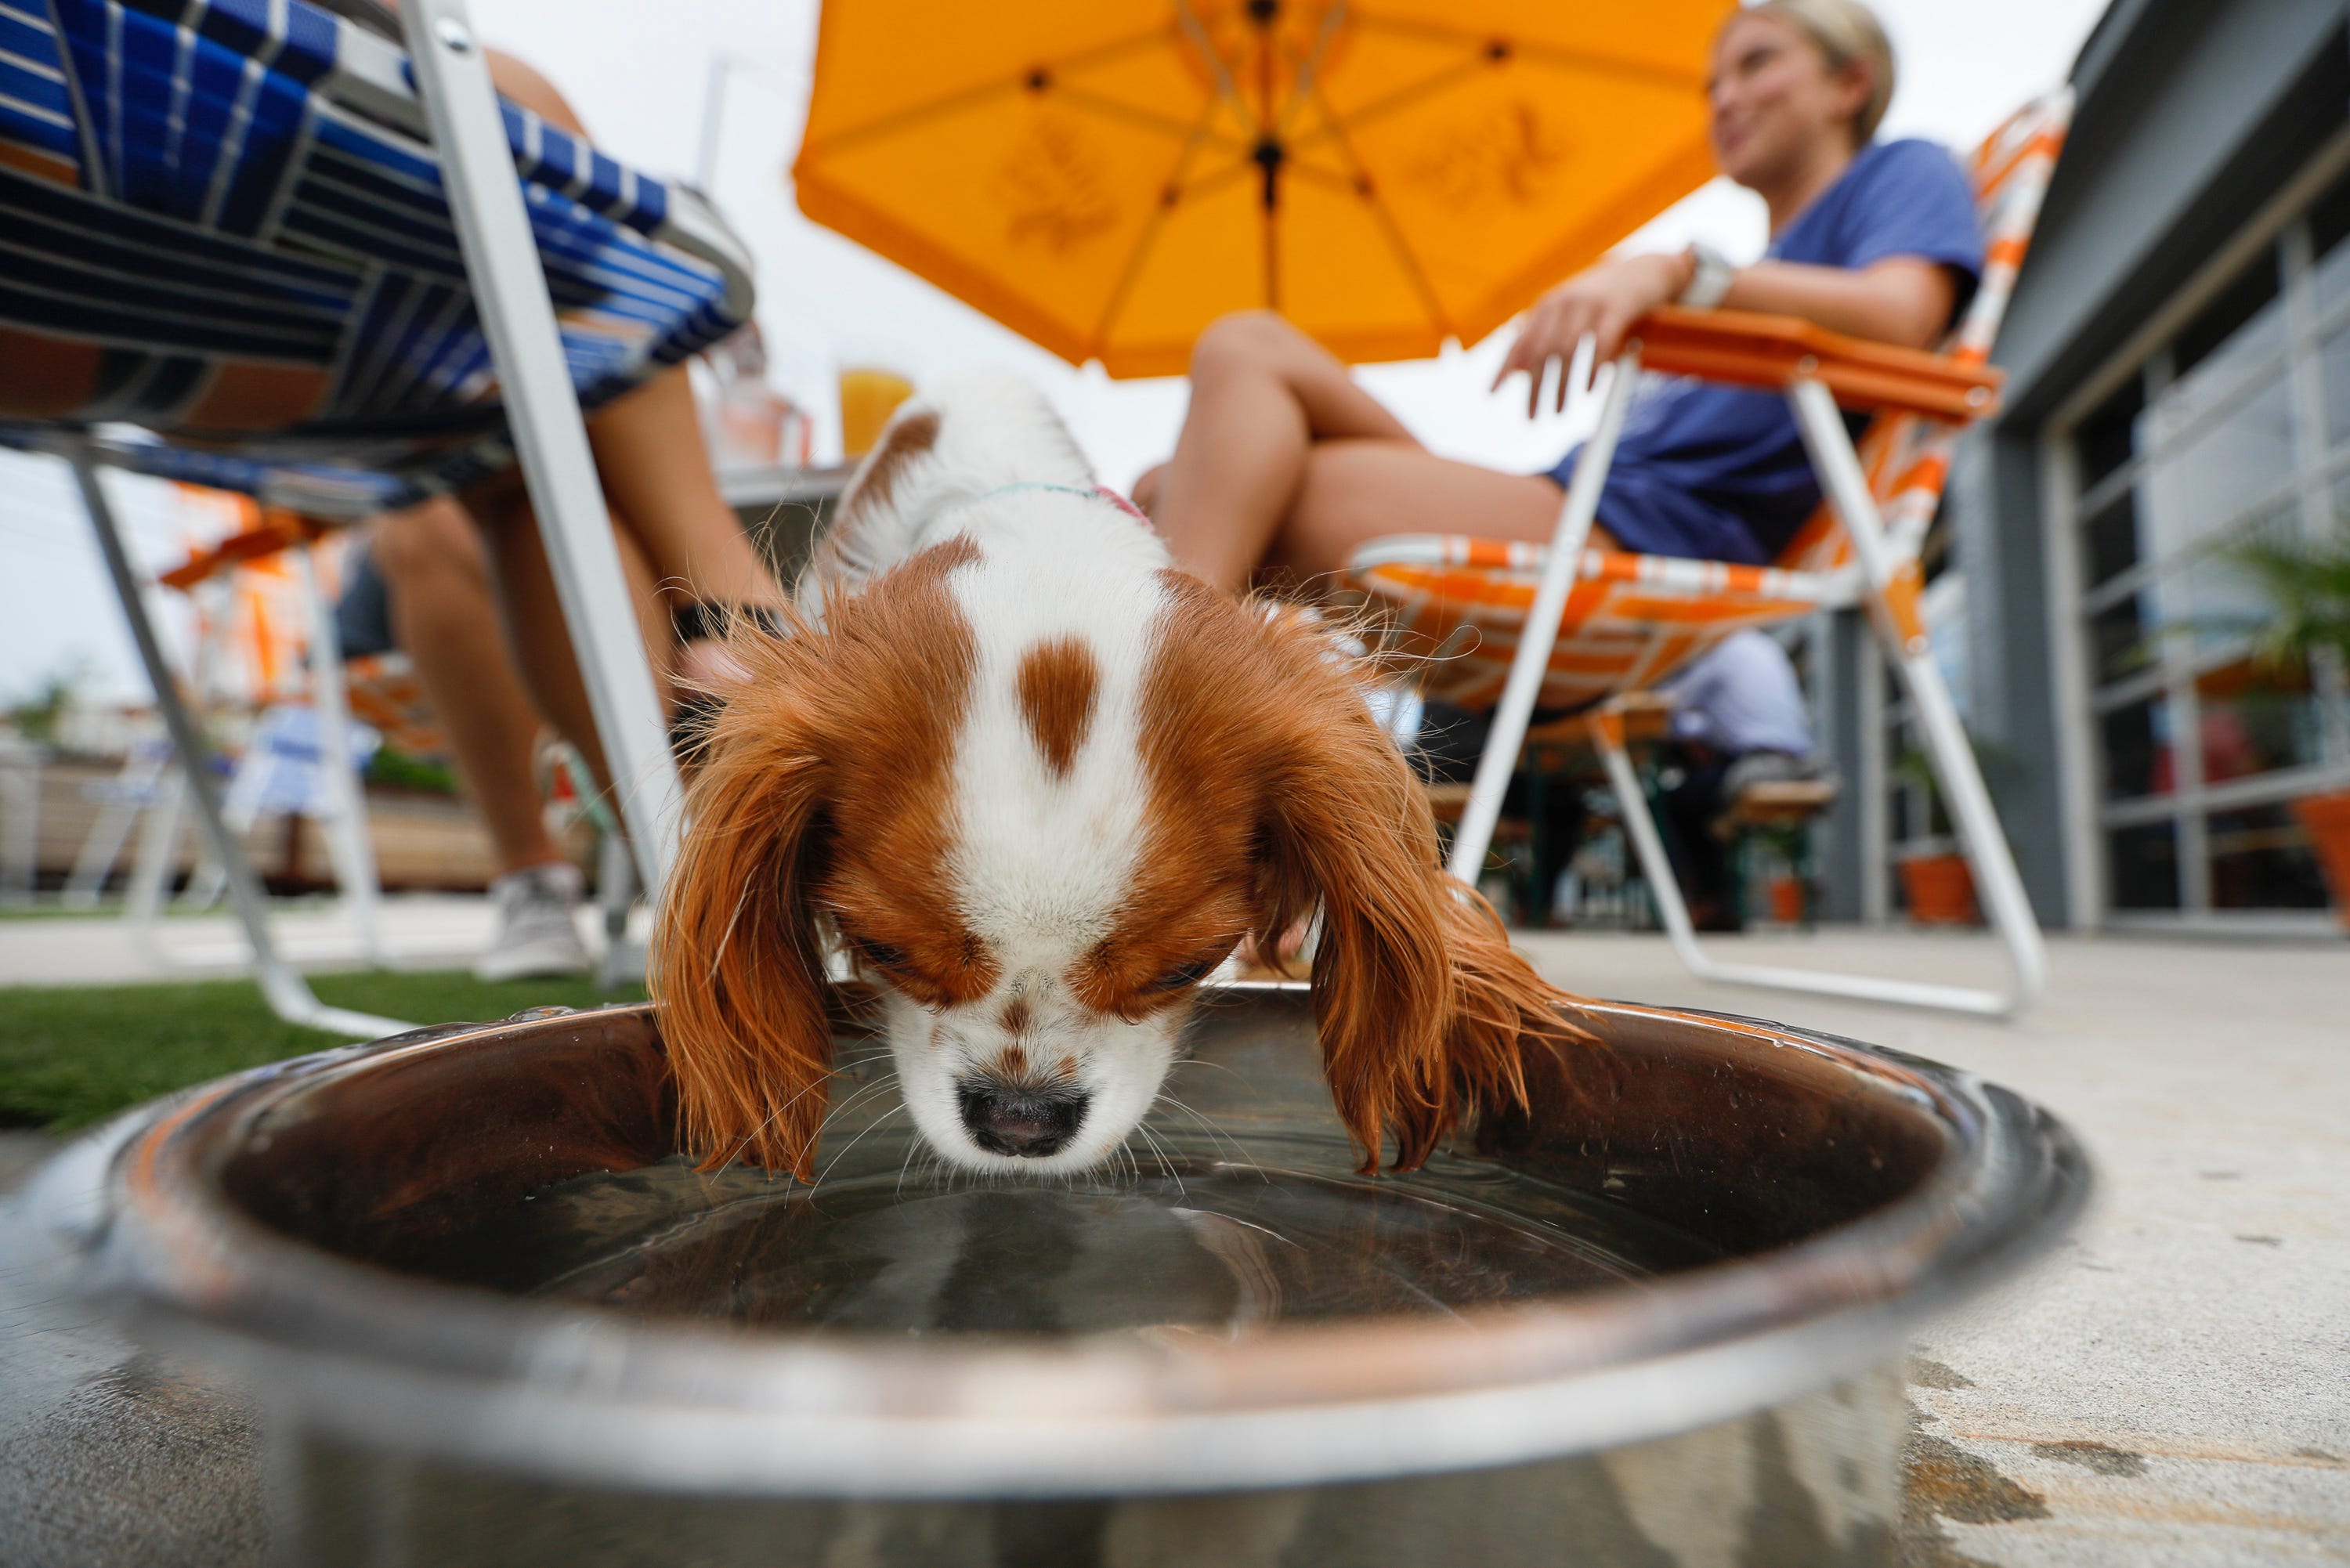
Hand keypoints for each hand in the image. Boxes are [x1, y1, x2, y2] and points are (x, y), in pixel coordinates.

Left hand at [1492, 252, 1693, 416]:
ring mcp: (1591, 303)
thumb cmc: (1604, 298)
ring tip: (1558, 412)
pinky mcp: (1617, 309)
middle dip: (1533, 387)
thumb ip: (1544, 335)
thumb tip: (1517, 370)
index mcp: (1549, 305)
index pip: (1521, 340)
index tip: (1492, 393)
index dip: (1504, 367)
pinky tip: (1588, 392)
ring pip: (1567, 351)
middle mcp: (1565, 302)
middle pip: (1541, 351)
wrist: (1647, 271)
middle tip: (1532, 417)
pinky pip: (1601, 345)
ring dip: (1561, 387)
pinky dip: (1592, 372)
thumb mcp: (1570, 311)